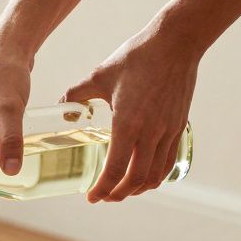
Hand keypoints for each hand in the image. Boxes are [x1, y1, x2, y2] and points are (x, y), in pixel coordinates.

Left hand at [63, 24, 199, 202]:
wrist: (176, 43)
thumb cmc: (136, 57)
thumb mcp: (99, 75)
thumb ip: (76, 93)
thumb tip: (61, 106)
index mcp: (127, 123)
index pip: (114, 170)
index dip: (101, 189)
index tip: (91, 197)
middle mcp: (150, 133)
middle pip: (135, 180)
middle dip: (118, 194)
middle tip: (103, 197)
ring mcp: (168, 131)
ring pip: (155, 175)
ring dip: (137, 189)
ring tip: (122, 190)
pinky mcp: (179, 127)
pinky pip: (168, 162)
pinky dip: (155, 176)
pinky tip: (144, 175)